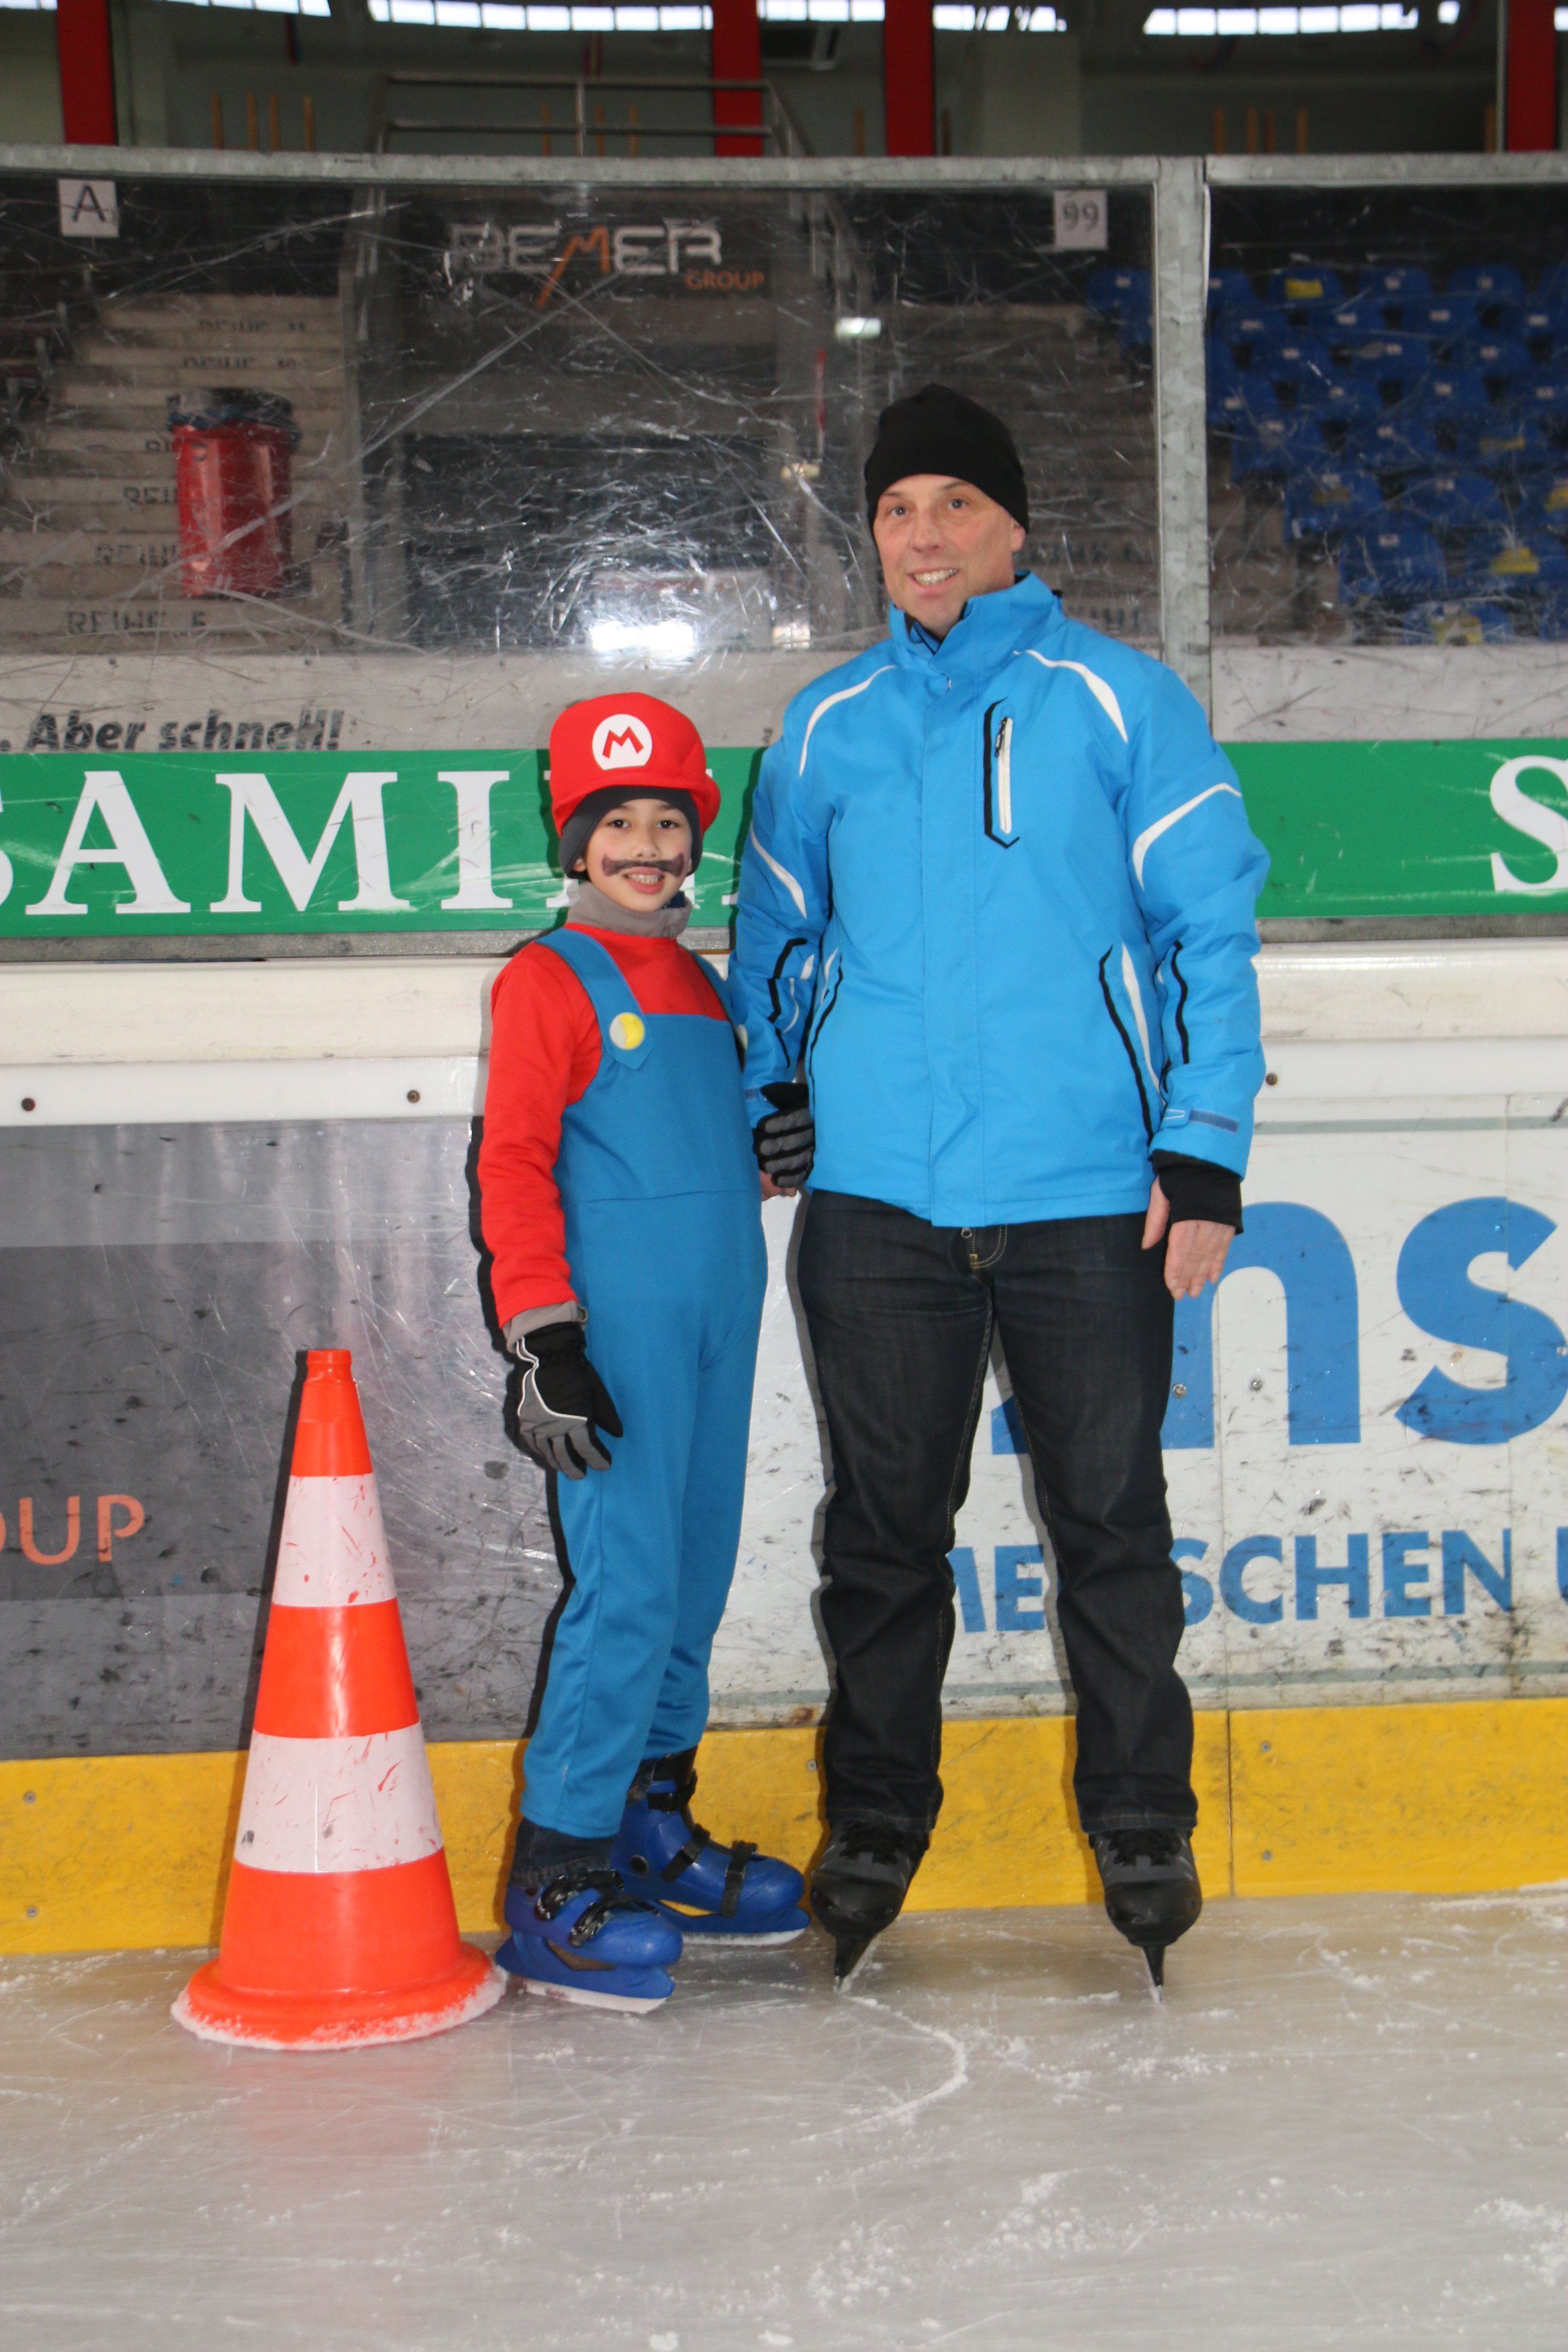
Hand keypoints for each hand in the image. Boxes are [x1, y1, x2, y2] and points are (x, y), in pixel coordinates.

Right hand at [512, 1322, 623, 1478]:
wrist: (549, 1357)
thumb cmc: (578, 1375)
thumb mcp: (597, 1394)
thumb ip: (606, 1417)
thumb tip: (618, 1435)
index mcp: (576, 1422)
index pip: (587, 1449)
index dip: (597, 1460)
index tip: (604, 1466)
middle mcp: (555, 1428)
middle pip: (565, 1457)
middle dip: (575, 1469)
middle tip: (582, 1475)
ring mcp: (538, 1426)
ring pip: (547, 1453)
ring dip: (558, 1464)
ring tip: (565, 1469)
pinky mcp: (526, 1421)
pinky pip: (532, 1445)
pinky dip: (540, 1454)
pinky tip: (546, 1458)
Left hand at [754, 1081, 813, 1194]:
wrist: (827, 1118)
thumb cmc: (805, 1104)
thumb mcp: (796, 1094)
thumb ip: (781, 1093)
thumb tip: (765, 1091)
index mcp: (812, 1113)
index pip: (797, 1118)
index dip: (780, 1122)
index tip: (763, 1126)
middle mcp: (817, 1133)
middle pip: (797, 1141)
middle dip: (777, 1145)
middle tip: (759, 1148)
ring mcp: (817, 1151)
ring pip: (800, 1159)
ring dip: (782, 1164)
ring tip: (765, 1167)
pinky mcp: (814, 1166)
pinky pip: (804, 1174)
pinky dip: (791, 1179)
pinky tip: (777, 1181)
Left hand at [1142, 1180, 1234, 1300]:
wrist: (1211, 1157)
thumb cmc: (1180, 1173)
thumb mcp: (1160, 1191)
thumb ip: (1155, 1219)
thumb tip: (1147, 1246)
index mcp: (1185, 1216)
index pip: (1179, 1250)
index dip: (1175, 1270)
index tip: (1171, 1287)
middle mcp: (1205, 1223)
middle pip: (1195, 1256)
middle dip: (1188, 1277)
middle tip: (1182, 1295)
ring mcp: (1220, 1223)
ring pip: (1210, 1254)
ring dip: (1202, 1274)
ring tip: (1195, 1290)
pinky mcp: (1230, 1221)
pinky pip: (1224, 1246)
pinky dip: (1219, 1262)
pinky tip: (1213, 1276)